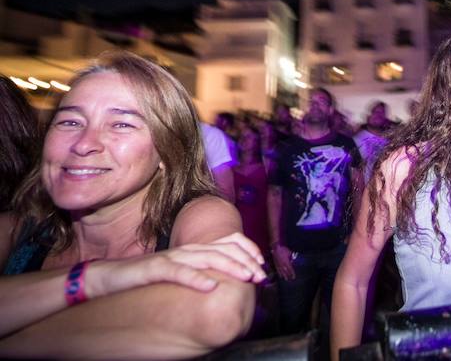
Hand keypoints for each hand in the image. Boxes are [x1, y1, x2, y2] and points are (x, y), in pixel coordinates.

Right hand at [90, 232, 266, 297]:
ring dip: (230, 267)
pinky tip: (210, 286)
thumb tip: (226, 282)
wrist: (111, 276)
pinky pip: (179, 272)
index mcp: (195, 249)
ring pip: (207, 257)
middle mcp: (187, 249)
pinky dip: (196, 278)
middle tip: (260, 276)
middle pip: (223, 250)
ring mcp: (172, 257)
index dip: (248, 250)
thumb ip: (201, 272)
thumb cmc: (148, 277)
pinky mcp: (155, 268)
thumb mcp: (181, 273)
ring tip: (246, 277)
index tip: (262, 265)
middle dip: (246, 262)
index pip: (229, 241)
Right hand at [271, 243, 294, 279]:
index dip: (292, 273)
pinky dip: (279, 273)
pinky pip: (277, 270)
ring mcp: (278, 264)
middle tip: (290, 279)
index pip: (290, 269)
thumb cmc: (283, 249)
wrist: (276, 248)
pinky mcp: (275, 264)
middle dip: (288, 275)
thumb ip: (291, 257)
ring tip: (285, 279)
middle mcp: (282, 264)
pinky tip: (280, 275)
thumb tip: (292, 260)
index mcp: (286, 262)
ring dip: (284, 275)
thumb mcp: (289, 252)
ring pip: (281, 271)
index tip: (293, 277)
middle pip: (286, 271)